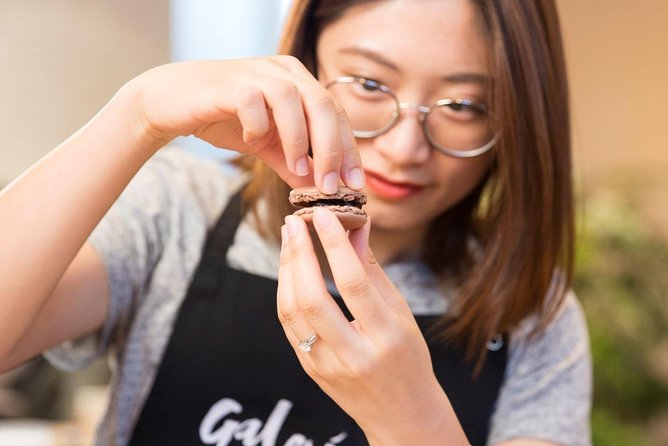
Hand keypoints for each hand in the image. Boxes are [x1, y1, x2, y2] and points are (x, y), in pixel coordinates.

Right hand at [117, 56, 362, 191]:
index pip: (336, 113)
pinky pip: (253, 101)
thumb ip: (293, 162)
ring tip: (298, 170)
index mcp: (299, 81)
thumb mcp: (266, 144)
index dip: (348, 148)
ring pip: (292, 99)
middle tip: (331, 185)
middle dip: (332, 149)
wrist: (172, 102)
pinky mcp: (229, 83)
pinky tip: (251, 142)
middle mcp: (283, 71)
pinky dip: (259, 125)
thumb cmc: (223, 118)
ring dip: (300, 139)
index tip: (355, 183)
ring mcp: (257, 72)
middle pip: (323, 104)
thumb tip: (320, 188)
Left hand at [277, 209, 467, 444]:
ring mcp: (327, 366)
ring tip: (289, 238)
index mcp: (386, 338)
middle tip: (295, 221)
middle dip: (299, 254)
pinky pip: (290, 326)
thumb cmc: (408, 359)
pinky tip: (289, 269)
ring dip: (286, 270)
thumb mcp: (401, 314)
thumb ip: (374, 272)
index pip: (354, 284)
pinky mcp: (310, 370)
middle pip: (313, 298)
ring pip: (293, 312)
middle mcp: (353, 354)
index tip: (322, 214)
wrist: (401, 415)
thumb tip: (357, 227)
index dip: (334, 245)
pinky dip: (285, 292)